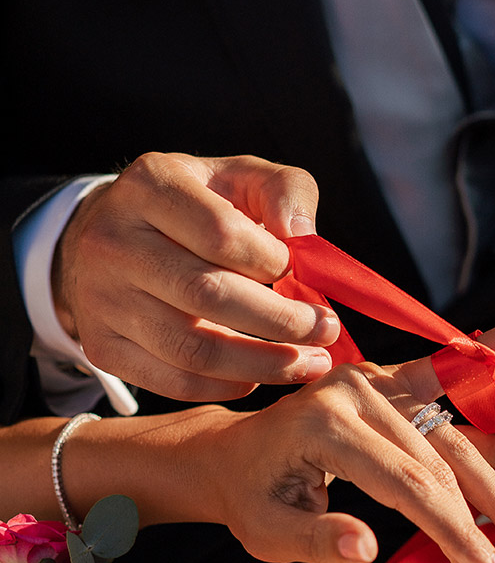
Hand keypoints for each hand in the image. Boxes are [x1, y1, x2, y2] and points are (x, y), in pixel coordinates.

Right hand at [52, 152, 340, 399]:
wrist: (111, 236)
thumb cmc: (195, 206)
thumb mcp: (238, 177)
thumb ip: (283, 191)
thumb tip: (302, 236)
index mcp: (149, 185)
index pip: (221, 233)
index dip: (273, 261)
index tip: (304, 275)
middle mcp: (113, 241)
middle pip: (207, 294)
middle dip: (282, 321)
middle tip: (326, 331)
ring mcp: (100, 298)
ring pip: (193, 349)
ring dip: (265, 364)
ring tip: (309, 363)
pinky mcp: (101, 347)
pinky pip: (174, 382)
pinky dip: (228, 386)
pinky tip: (259, 376)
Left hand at [186, 294, 494, 562]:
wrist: (232, 455)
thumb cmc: (249, 498)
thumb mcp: (267, 532)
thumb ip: (317, 539)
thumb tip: (367, 547)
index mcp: (324, 424)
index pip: (407, 485)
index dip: (454, 535)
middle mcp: (354, 390)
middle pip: (441, 466)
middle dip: (482, 529)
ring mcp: (375, 379)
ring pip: (455, 441)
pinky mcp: (389, 378)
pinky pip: (449, 375)